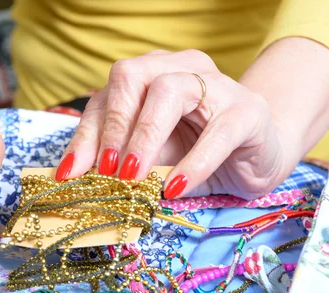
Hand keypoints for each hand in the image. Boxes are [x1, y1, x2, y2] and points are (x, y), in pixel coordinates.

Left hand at [57, 49, 286, 199]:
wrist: (258, 155)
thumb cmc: (197, 152)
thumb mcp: (152, 157)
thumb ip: (122, 159)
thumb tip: (81, 177)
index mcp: (150, 76)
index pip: (106, 97)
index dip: (85, 135)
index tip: (69, 173)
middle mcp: (179, 68)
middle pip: (132, 77)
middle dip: (113, 126)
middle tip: (106, 170)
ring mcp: (216, 84)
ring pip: (170, 91)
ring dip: (144, 137)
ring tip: (133, 178)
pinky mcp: (246, 111)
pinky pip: (216, 133)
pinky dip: (192, 163)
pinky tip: (174, 188)